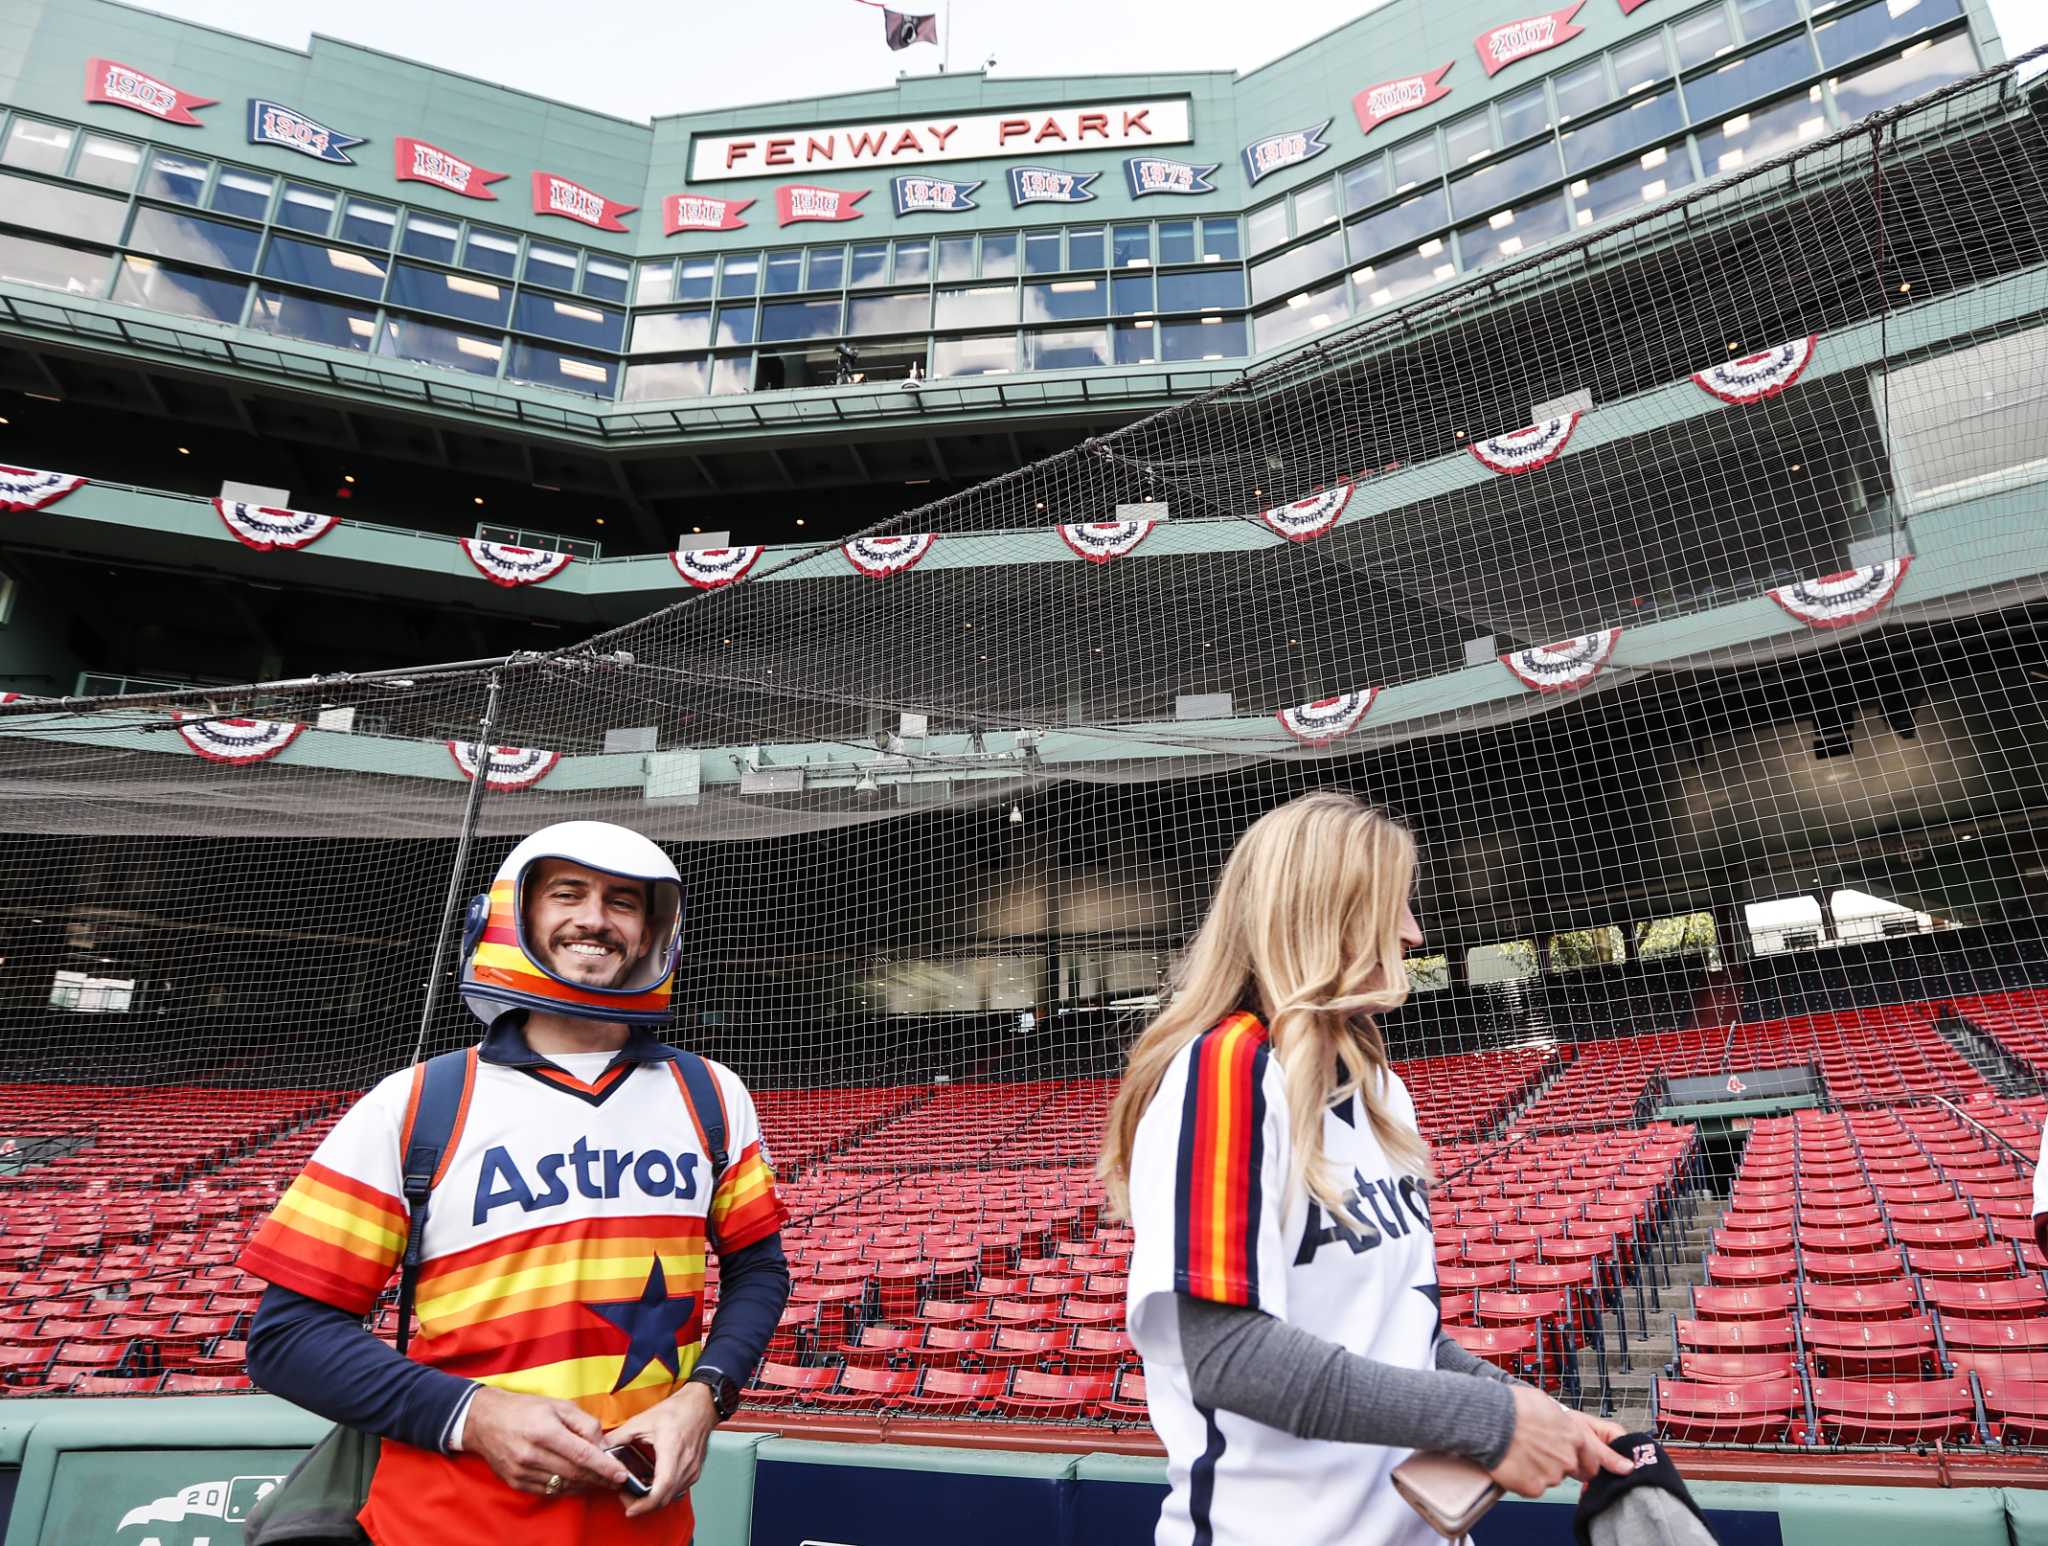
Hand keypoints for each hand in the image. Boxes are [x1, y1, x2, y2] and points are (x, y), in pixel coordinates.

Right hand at [461, 1386, 632, 1496]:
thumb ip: (584, 1423)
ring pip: (563, 1485)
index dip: (604, 1467)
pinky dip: (566, 1488)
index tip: (621, 1474)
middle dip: (599, 1478)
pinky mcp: (515, 1482)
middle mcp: (532, 1454)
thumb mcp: (558, 1405)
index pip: (582, 1455)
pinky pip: (547, 1491)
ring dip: (585, 1485)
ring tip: (601, 1481)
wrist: (484, 1420)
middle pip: (575, 1473)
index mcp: (545, 1431)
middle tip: (616, 1480)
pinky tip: (577, 1482)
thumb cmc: (525, 1409)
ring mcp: (522, 1471)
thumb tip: (602, 1444)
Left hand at [606, 1382, 716, 1517]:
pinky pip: (677, 1490)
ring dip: (653, 1499)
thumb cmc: (678, 1410)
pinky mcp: (694, 1471)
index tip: (630, 1508)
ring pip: (671, 1496)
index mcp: (672, 1450)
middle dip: (643, 1504)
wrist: (701, 1405)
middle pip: (664, 1498)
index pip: (662, 1487)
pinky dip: (663, 1492)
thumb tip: (601, 1448)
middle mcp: (685, 1464)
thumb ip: (619, 1436)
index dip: (645, 1503)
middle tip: (626, 1496)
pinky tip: (652, 1483)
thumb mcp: (643, 1420)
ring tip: (636, 1489)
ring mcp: (692, 1469)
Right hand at [1487, 1386, 1633, 1497]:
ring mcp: (1552, 1476)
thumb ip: (1560, 1421)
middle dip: (1556, 1465)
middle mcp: (1568, 1459)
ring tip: (1518, 1454)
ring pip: (1548, 1479)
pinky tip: (1512, 1464)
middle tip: (1537, 1454)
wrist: (1492, 1420)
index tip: (1576, 1465)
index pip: (1592, 1461)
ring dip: (1537, 1471)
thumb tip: (1558, 1422)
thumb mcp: (1545, 1402)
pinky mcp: (1534, 1488)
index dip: (1582, 1463)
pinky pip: (1531, 1487)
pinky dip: (1522, 1480)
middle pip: (1569, 1471)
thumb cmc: (1514, 1406)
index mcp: (1575, 1437)